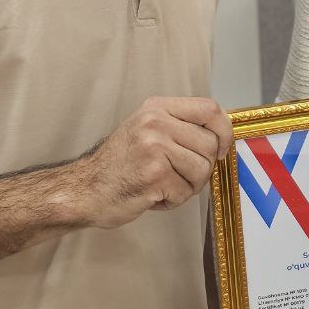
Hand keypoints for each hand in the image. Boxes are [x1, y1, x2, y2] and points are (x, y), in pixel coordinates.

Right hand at [81, 96, 232, 227]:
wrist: (84, 189)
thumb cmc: (119, 165)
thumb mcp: (147, 130)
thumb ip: (180, 127)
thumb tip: (221, 136)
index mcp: (157, 108)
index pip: (210, 108)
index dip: (223, 131)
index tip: (220, 148)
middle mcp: (156, 122)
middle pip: (210, 144)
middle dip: (202, 168)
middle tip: (179, 176)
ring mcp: (154, 146)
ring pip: (202, 169)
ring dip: (188, 187)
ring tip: (164, 186)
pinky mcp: (154, 173)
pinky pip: (185, 192)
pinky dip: (173, 201)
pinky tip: (153, 196)